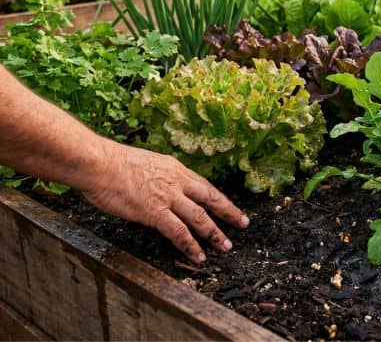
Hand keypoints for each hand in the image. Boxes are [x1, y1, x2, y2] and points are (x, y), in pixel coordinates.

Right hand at [79, 137, 248, 262]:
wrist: (98, 163)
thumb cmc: (111, 164)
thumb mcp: (144, 164)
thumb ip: (156, 176)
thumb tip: (157, 187)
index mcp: (174, 168)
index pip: (203, 185)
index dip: (217, 197)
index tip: (227, 205)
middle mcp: (177, 181)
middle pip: (211, 198)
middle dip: (229, 211)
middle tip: (243, 223)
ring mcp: (168, 197)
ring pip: (200, 216)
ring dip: (215, 233)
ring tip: (226, 246)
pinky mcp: (155, 212)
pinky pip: (179, 231)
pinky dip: (191, 245)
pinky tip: (199, 255)